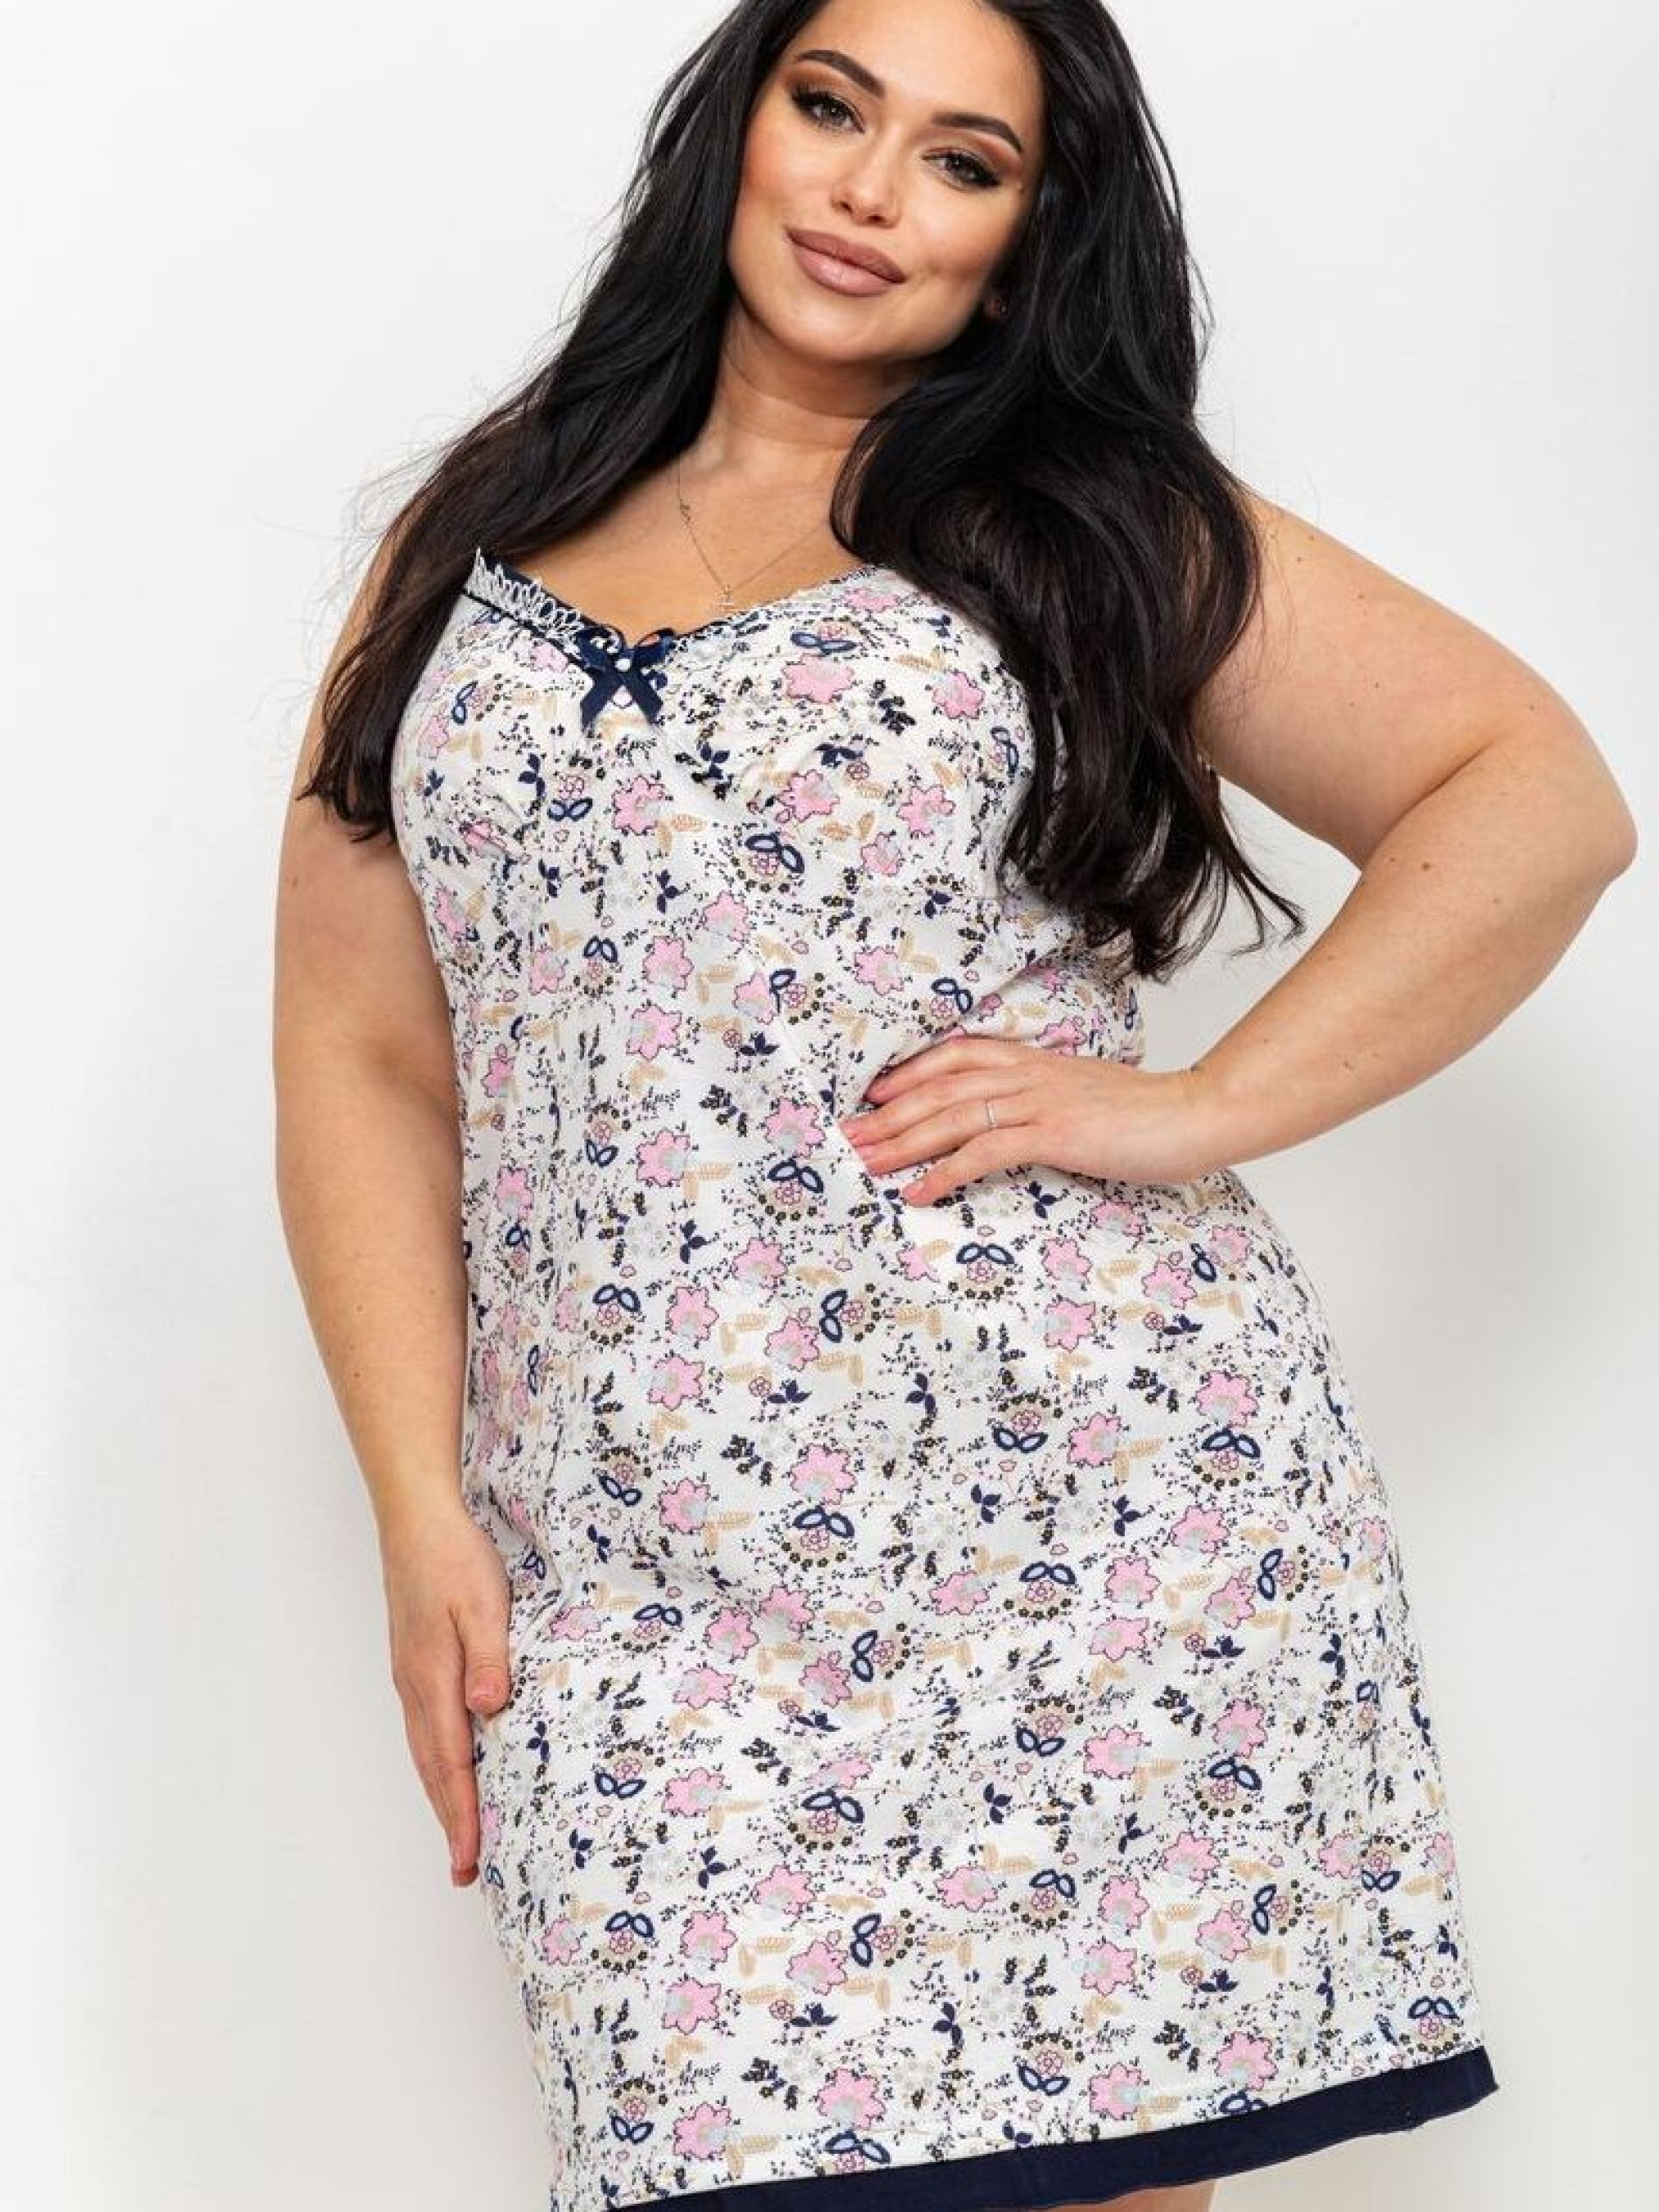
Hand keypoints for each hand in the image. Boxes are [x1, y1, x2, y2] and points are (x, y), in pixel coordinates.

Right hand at [378, 1504, 513, 1887]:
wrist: (416, 1519)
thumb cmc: (454, 1557)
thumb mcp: (484, 1601)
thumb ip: (489, 1656)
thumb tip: (488, 1709)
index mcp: (432, 1678)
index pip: (450, 1763)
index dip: (463, 1814)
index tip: (472, 1859)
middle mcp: (415, 1687)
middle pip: (433, 1769)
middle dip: (451, 1822)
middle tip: (467, 1872)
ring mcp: (410, 1677)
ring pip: (425, 1752)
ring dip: (443, 1797)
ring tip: (461, 1837)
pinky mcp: (414, 1664)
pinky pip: (425, 1729)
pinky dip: (438, 1764)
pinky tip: (452, 1771)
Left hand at [837, 1037, 1220, 1202]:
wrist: (1194, 1113)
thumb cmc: (1146, 1114)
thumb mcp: (1084, 1095)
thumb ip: (1046, 1099)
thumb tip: (1018, 1121)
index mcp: (1033, 1061)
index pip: (956, 1056)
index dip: (909, 1074)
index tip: (873, 1095)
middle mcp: (1028, 1074)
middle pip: (940, 1087)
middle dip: (888, 1114)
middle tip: (847, 1136)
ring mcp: (1039, 1101)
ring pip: (952, 1116)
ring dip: (902, 1142)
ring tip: (865, 1163)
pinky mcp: (1053, 1133)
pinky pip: (984, 1150)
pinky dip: (945, 1172)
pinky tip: (919, 1192)